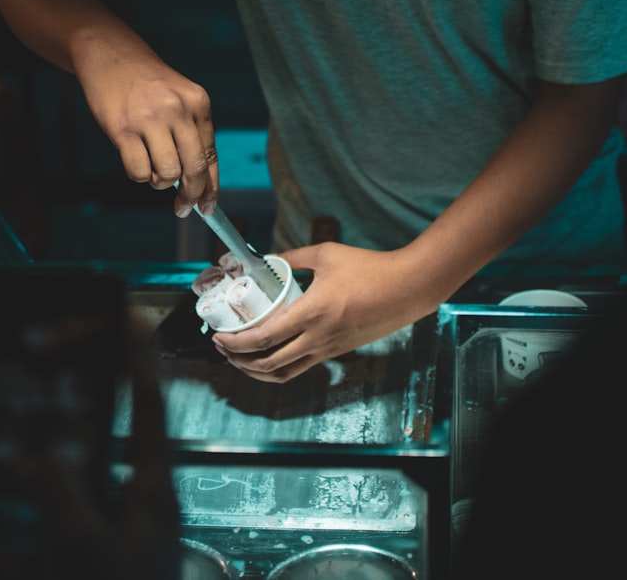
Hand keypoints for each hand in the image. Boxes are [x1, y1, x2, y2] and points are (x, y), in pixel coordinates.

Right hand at [74, 46, 218, 216]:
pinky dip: (139, 175)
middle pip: (194, 169)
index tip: (208, 207)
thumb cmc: (147, 85)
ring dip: (160, 182)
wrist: (110, 54)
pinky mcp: (122, 128)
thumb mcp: (180, 99)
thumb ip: (191, 134)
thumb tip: (198, 183)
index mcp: (199, 103)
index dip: (211, 188)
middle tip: (182, 207)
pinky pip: (139, 171)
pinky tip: (135, 160)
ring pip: (167, 174)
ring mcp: (150, 118)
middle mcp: (178, 110)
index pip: (211, 155)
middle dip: (191, 195)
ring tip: (152, 169)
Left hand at [211, 242, 441, 381]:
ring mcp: (329, 349)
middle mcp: (318, 338)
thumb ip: (293, 257)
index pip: (264, 338)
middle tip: (224, 349)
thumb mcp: (326, 254)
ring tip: (241, 360)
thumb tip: (266, 259)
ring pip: (284, 373)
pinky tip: (269, 359)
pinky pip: (301, 369)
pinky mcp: (338, 352)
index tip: (219, 337)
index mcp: (312, 313)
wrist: (407, 289)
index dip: (236, 344)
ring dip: (257, 372)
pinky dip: (279, 370)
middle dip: (239, 361)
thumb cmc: (369, 268)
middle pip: (269, 363)